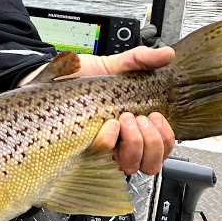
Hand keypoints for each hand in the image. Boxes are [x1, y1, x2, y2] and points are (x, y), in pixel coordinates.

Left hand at [77, 46, 176, 175]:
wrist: (54, 77)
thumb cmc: (81, 76)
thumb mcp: (114, 64)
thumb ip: (140, 59)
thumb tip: (167, 54)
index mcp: (134, 126)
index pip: (163, 150)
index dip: (166, 139)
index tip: (156, 116)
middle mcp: (121, 142)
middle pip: (151, 164)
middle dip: (152, 141)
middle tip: (139, 118)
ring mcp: (103, 148)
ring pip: (131, 166)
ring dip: (135, 144)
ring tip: (125, 119)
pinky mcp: (84, 150)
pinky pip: (103, 157)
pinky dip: (109, 142)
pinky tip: (107, 125)